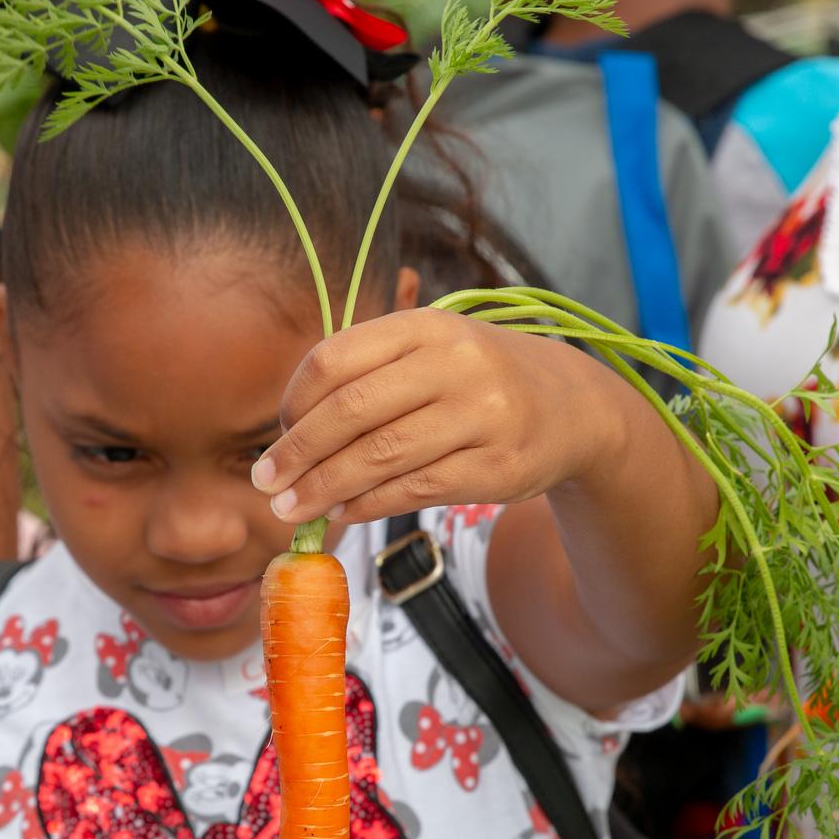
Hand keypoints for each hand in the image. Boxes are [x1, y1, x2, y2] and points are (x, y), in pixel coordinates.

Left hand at [249, 311, 634, 524]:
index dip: (295, 402)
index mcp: (426, 327)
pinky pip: (413, 490)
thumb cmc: (479, 380)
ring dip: (324, 488)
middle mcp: (456, 364)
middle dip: (298, 453)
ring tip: (291, 509)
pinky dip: (366, 504)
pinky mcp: (496, 467)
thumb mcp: (431, 352)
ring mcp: (481, 416)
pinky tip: (342, 512)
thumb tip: (290, 434)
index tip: (279, 433)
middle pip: (351, 412)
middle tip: (265, 482)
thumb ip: (368, 377)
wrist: (572, 408)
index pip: (335, 360)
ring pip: (379, 457)